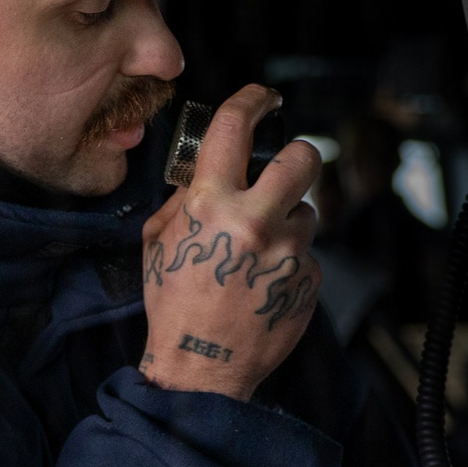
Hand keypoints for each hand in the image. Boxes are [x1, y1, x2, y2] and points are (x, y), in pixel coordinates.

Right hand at [139, 85, 321, 400]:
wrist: (200, 368)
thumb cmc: (173, 306)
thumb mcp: (158, 243)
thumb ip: (182, 201)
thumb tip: (204, 172)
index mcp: (211, 205)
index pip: (237, 127)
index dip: (254, 100)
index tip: (264, 99)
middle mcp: (256, 222)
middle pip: (303, 157)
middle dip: (299, 155)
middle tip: (288, 167)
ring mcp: (289, 253)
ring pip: (306, 213)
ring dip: (287, 224)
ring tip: (259, 254)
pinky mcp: (309, 282)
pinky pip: (306, 256)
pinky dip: (289, 265)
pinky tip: (263, 286)